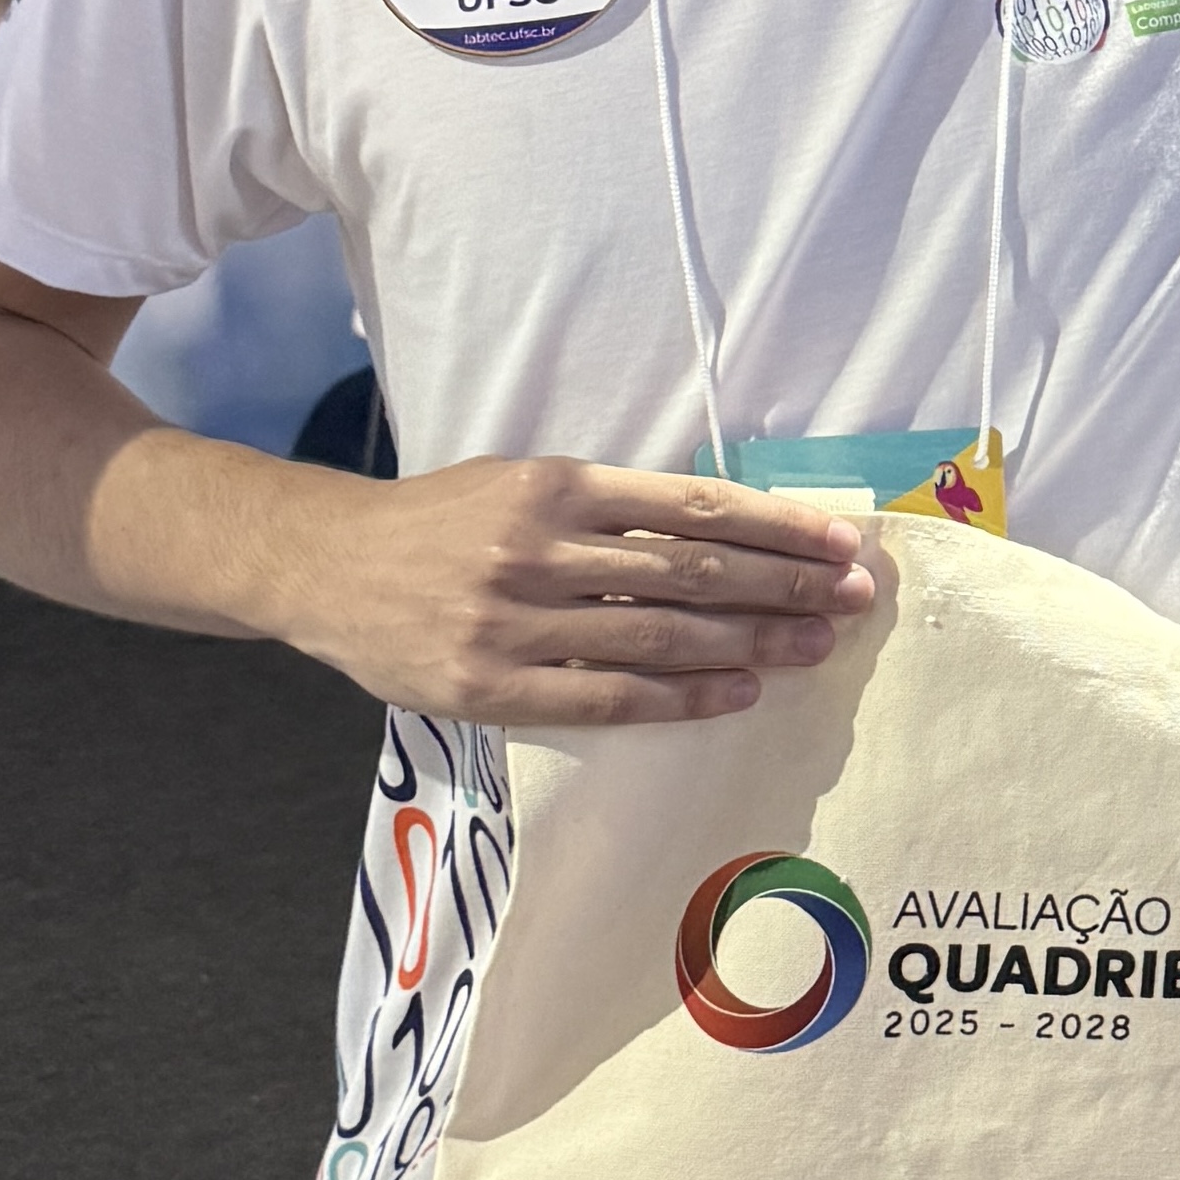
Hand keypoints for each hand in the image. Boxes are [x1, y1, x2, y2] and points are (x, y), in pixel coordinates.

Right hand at [269, 456, 881, 726]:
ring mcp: (516, 622)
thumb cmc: (441, 521)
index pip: (693, 506)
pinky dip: (680, 697)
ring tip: (816, 646)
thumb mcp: (522, 482)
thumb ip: (608, 505)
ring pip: (660, 636)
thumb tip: (721, 528)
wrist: (325, 565)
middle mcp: (543, 549)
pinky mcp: (492, 686)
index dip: (776, 525)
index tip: (839, 541)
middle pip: (693, 570)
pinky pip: (606, 697)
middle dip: (785, 585)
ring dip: (751, 643)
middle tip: (854, 598)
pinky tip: (737, 694)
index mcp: (559, 487)